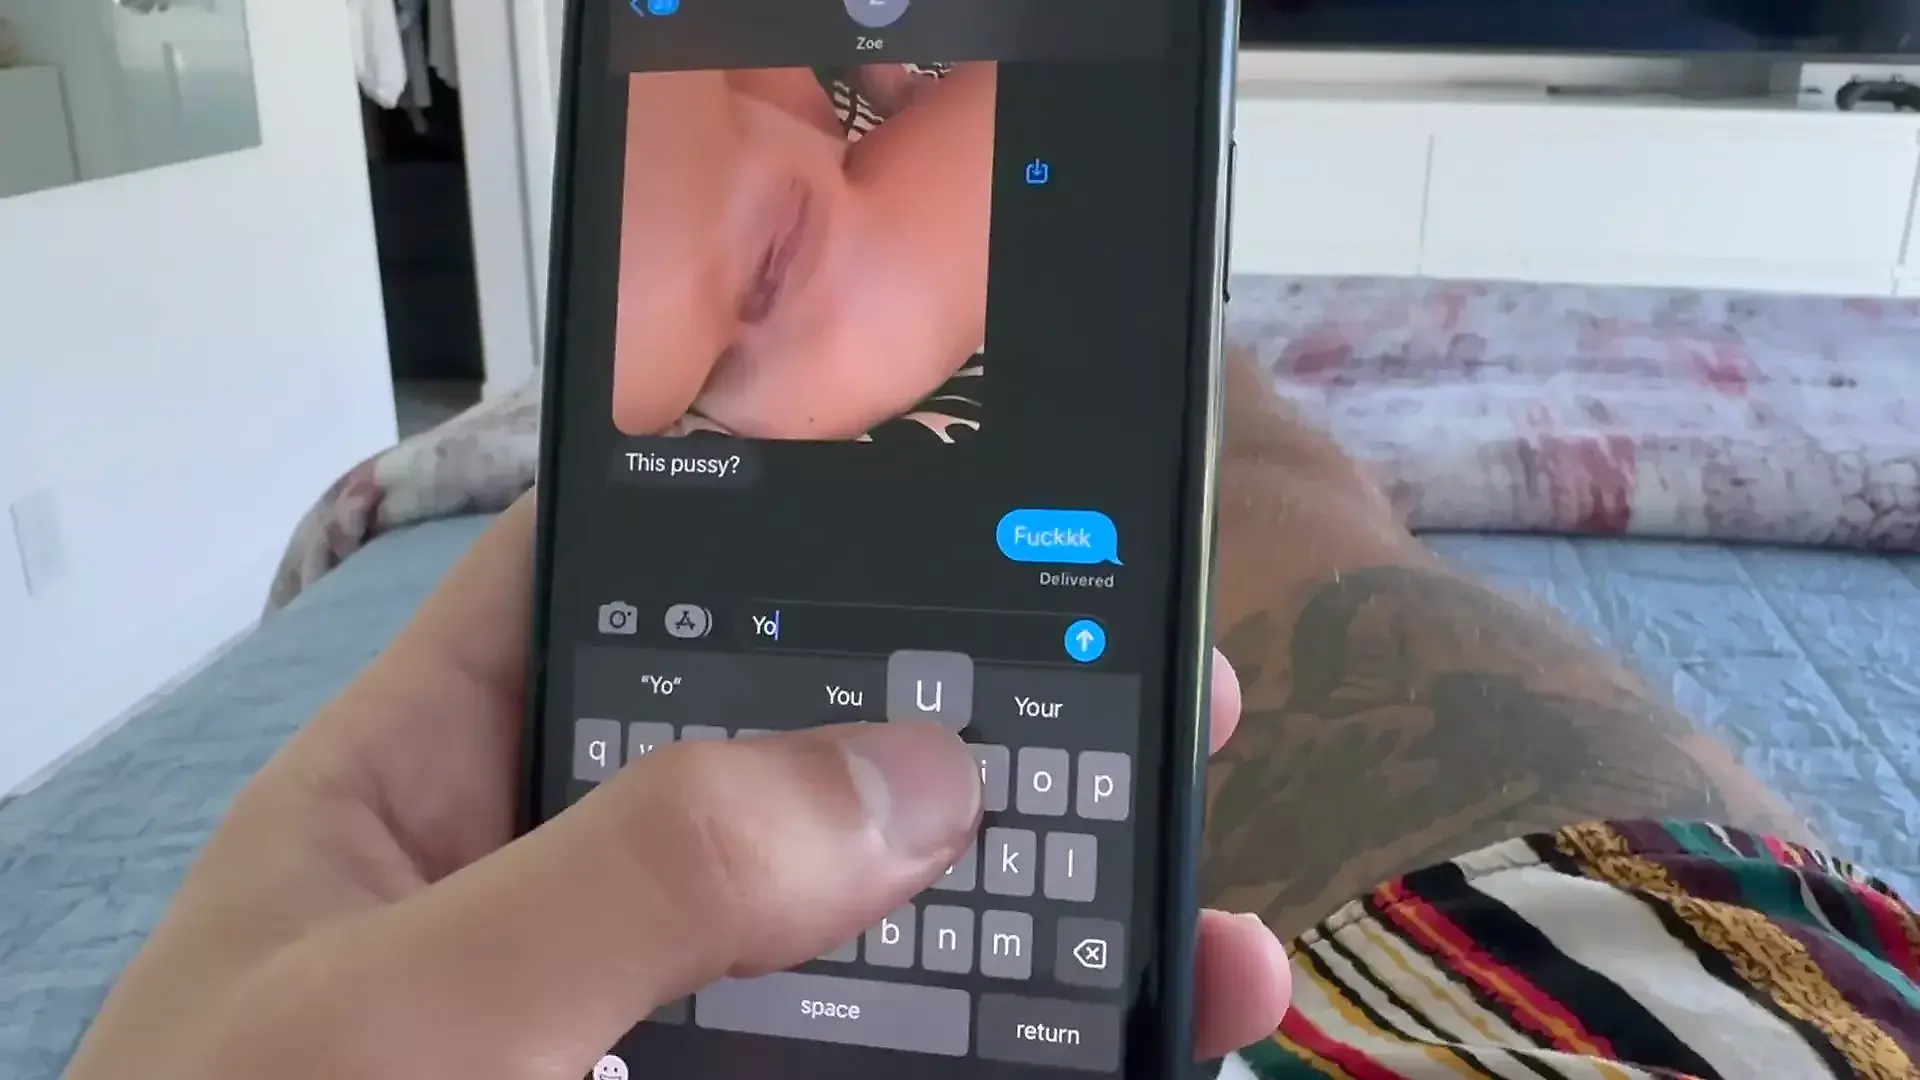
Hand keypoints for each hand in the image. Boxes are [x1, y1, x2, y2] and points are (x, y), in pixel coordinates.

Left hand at [64, 496, 1290, 1079]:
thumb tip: (899, 779)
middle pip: (788, 762)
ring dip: (1031, 912)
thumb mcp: (403, 1017)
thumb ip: (632, 877)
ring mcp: (646, 1033)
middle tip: (1142, 686)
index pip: (601, 585)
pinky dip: (1016, 1058)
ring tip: (1191, 902)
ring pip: (865, 936)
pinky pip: (881, 1066)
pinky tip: (1138, 1037)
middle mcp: (558, 896)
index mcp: (432, 790)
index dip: (761, 522)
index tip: (942, 494)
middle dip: (965, 726)